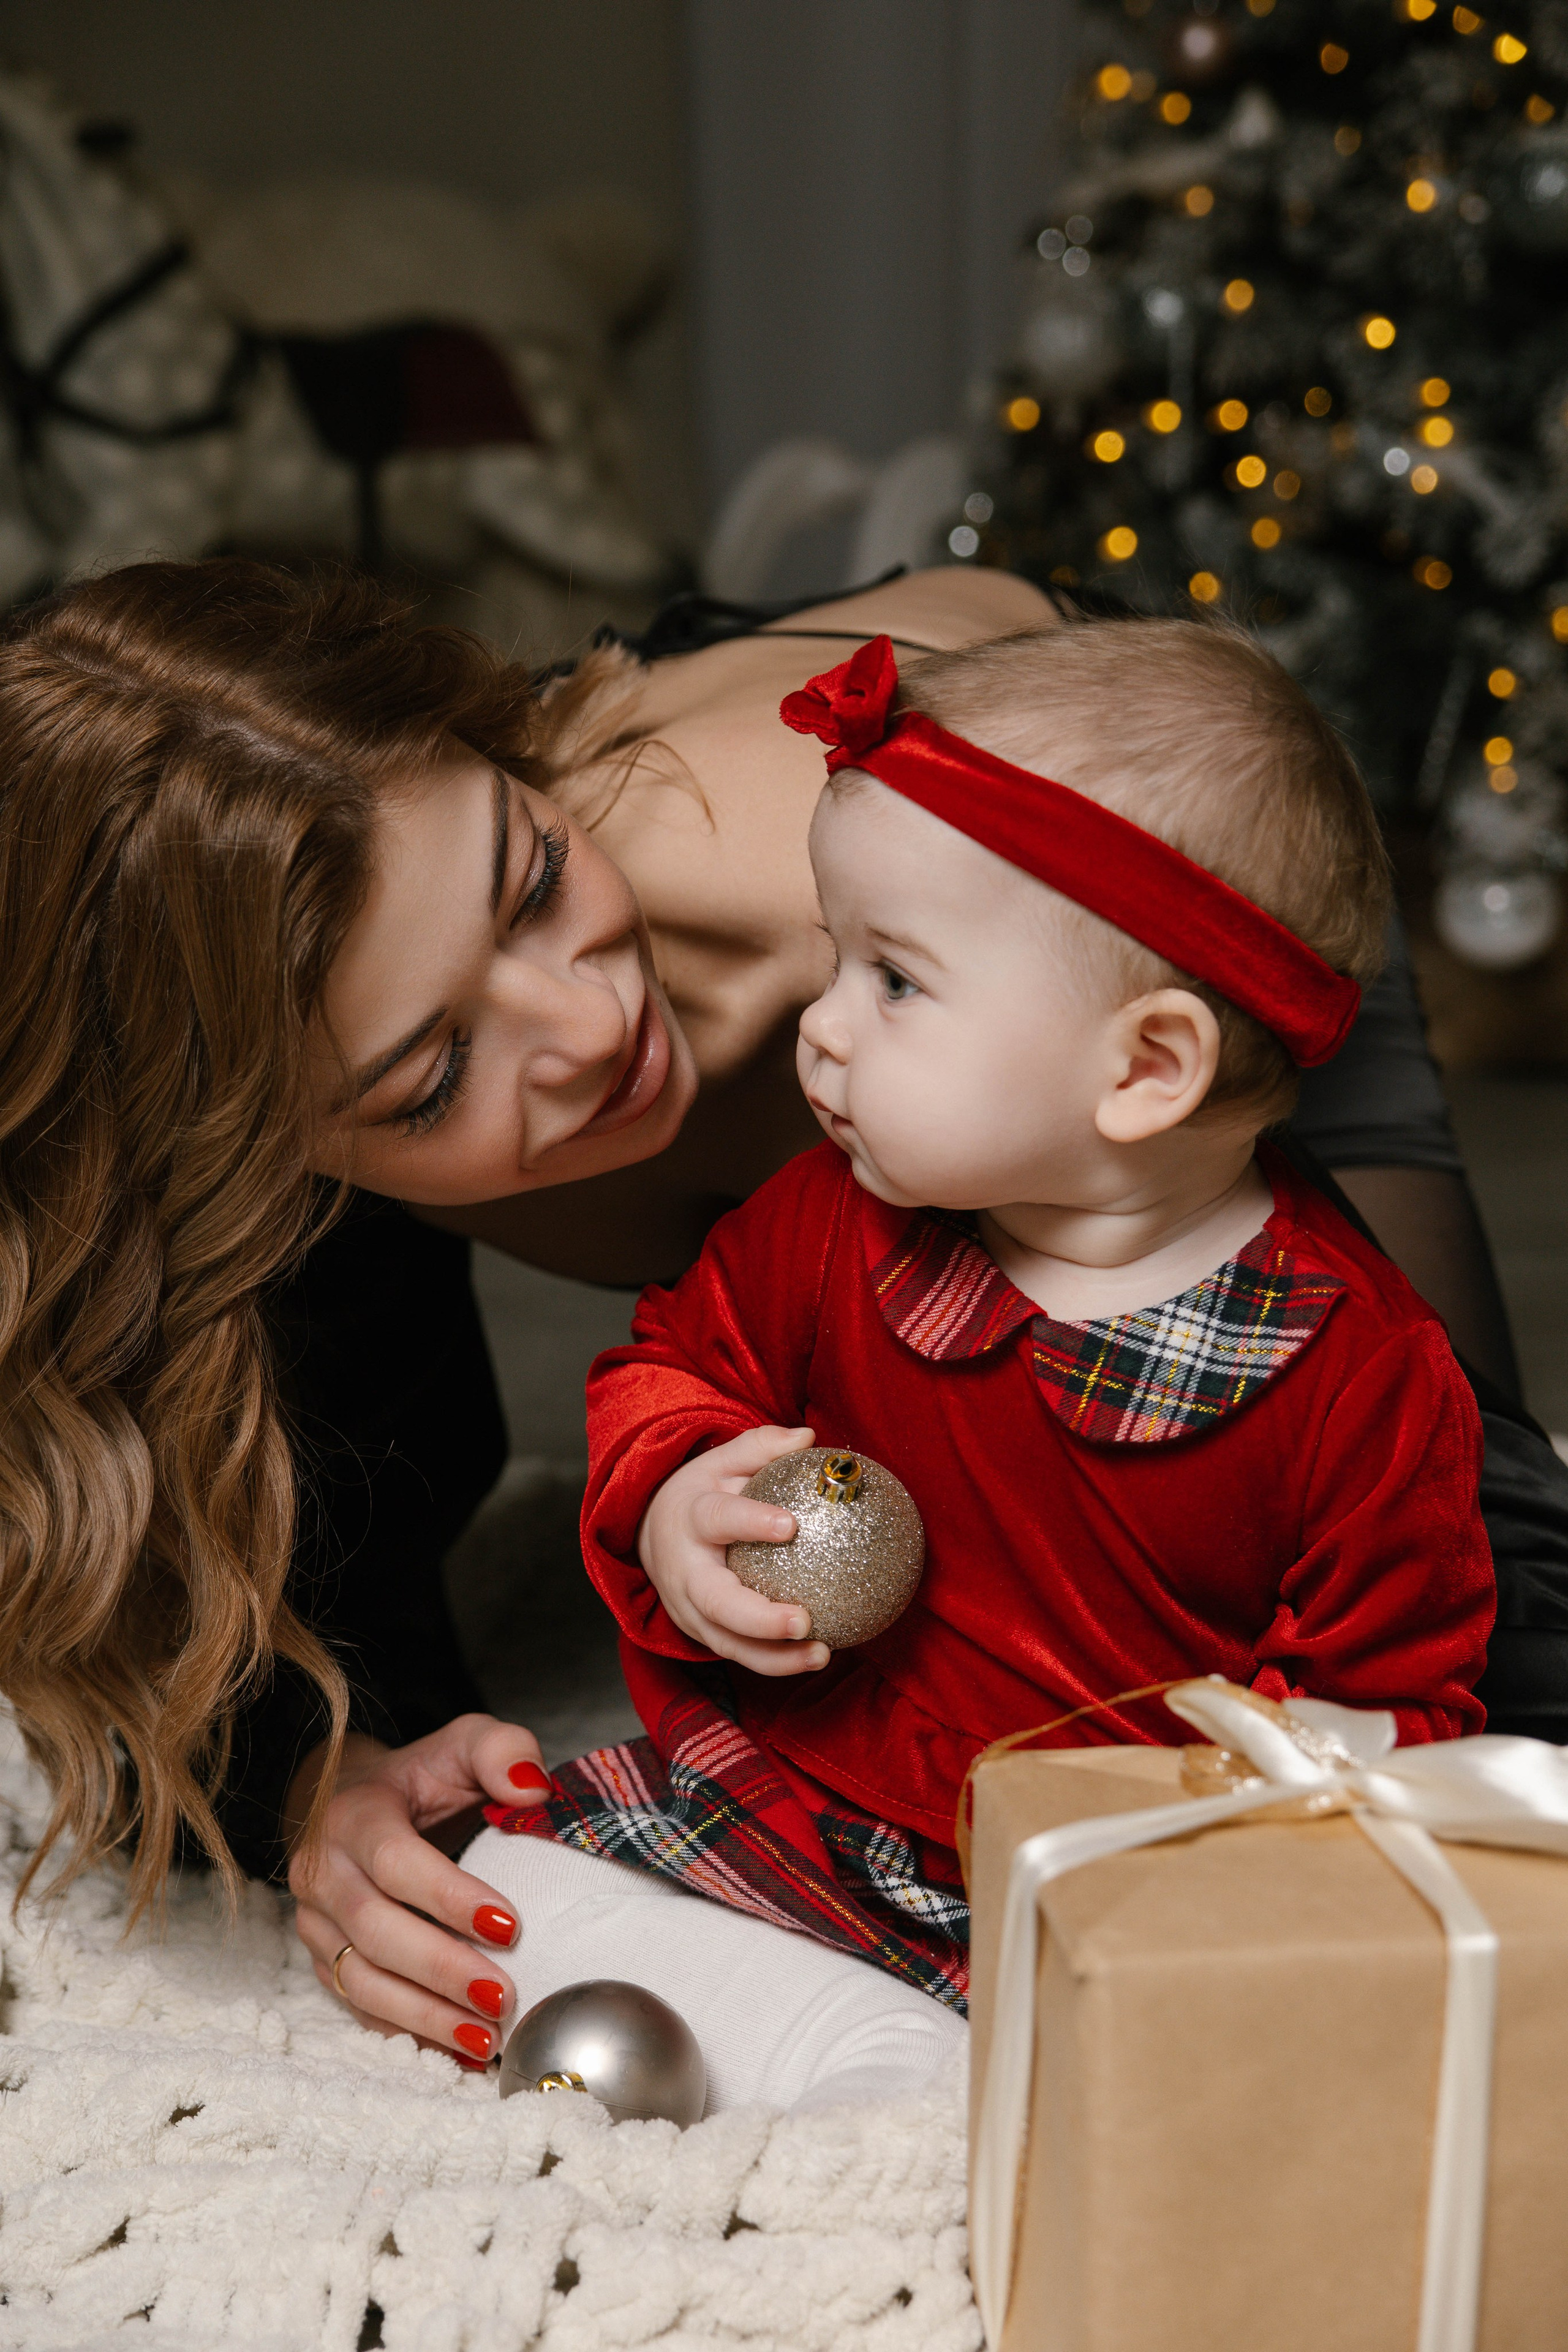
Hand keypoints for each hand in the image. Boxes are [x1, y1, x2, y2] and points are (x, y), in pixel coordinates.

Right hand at [288, 1714, 550, 2065]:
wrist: (348, 1798)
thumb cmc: (418, 1776)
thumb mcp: (462, 1742)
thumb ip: (501, 1750)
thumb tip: (533, 1791)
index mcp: (352, 1815)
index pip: (394, 1862)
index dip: (447, 1897)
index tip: (509, 1924)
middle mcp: (322, 1873)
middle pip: (374, 1932)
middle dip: (441, 1971)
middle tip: (503, 1996)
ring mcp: (317, 1925)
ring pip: (361, 1982)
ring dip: (425, 2017)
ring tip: (487, 2039)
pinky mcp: (323, 1962)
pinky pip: (360, 2008)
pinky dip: (409, 2034)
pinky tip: (459, 2053)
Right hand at [636, 1423, 830, 1674]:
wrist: (650, 1533)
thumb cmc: (701, 1494)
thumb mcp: (722, 1461)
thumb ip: (762, 1447)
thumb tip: (807, 1437)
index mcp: (691, 1518)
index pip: (717, 1519)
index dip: (750, 1523)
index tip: (790, 1526)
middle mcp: (685, 1570)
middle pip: (715, 1601)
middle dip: (758, 1618)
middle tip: (804, 1621)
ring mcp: (689, 1608)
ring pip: (727, 1642)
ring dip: (774, 1657)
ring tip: (822, 1653)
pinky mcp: (700, 1634)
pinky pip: (737, 1655)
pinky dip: (775, 1663)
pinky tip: (817, 1657)